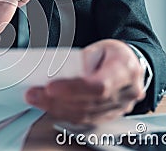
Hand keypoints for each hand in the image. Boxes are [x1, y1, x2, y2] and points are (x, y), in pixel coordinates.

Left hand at [25, 39, 145, 123]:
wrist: (131, 65)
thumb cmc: (115, 54)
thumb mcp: (100, 47)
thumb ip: (82, 60)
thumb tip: (58, 71)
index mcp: (125, 70)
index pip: (98, 86)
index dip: (73, 89)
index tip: (50, 87)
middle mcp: (126, 93)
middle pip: (88, 103)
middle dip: (56, 100)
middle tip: (34, 93)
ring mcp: (119, 108)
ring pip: (84, 115)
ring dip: (56, 108)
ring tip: (37, 99)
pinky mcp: (110, 116)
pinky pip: (85, 119)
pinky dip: (64, 113)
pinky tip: (49, 106)